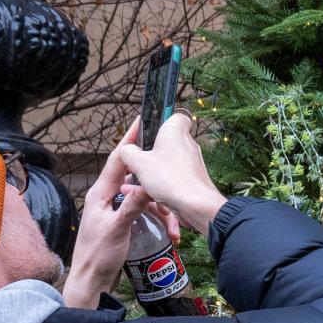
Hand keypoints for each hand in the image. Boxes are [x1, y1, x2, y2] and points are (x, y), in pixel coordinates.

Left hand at [64, 132, 169, 308]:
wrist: (90, 280)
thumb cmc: (98, 255)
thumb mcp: (117, 229)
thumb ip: (132, 206)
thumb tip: (148, 185)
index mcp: (100, 194)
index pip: (117, 161)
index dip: (129, 142)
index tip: (139, 124)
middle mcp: (106, 198)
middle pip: (135, 179)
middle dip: (156, 184)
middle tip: (172, 179)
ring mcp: (114, 210)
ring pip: (143, 198)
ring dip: (161, 210)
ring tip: (174, 228)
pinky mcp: (122, 222)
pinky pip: (144, 213)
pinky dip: (158, 220)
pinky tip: (170, 233)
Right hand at [109, 110, 228, 232]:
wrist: (196, 206)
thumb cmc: (170, 179)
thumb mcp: (138, 163)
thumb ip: (128, 152)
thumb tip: (127, 150)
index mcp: (175, 132)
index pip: (176, 115)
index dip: (163, 120)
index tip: (150, 130)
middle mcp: (187, 144)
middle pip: (166, 143)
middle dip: (150, 154)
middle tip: (137, 163)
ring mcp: (192, 163)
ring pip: (168, 163)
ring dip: (153, 173)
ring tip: (138, 185)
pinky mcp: (194, 179)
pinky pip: (174, 178)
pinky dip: (162, 186)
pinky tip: (150, 196)